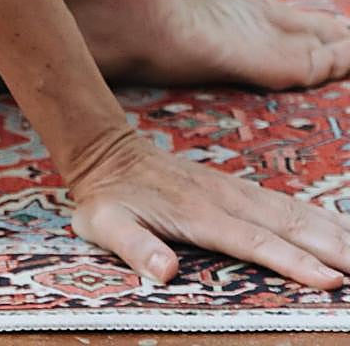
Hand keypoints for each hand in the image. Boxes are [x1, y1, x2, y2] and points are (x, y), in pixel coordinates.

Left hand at [69, 129, 349, 291]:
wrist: (107, 151)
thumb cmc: (108, 198)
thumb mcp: (106, 224)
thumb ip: (134, 246)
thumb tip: (164, 271)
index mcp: (199, 215)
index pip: (256, 242)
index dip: (294, 263)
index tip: (331, 281)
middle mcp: (225, 199)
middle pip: (290, 225)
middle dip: (334, 249)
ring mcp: (235, 191)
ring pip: (295, 211)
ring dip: (335, 232)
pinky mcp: (238, 190)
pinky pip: (287, 204)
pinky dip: (320, 218)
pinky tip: (342, 230)